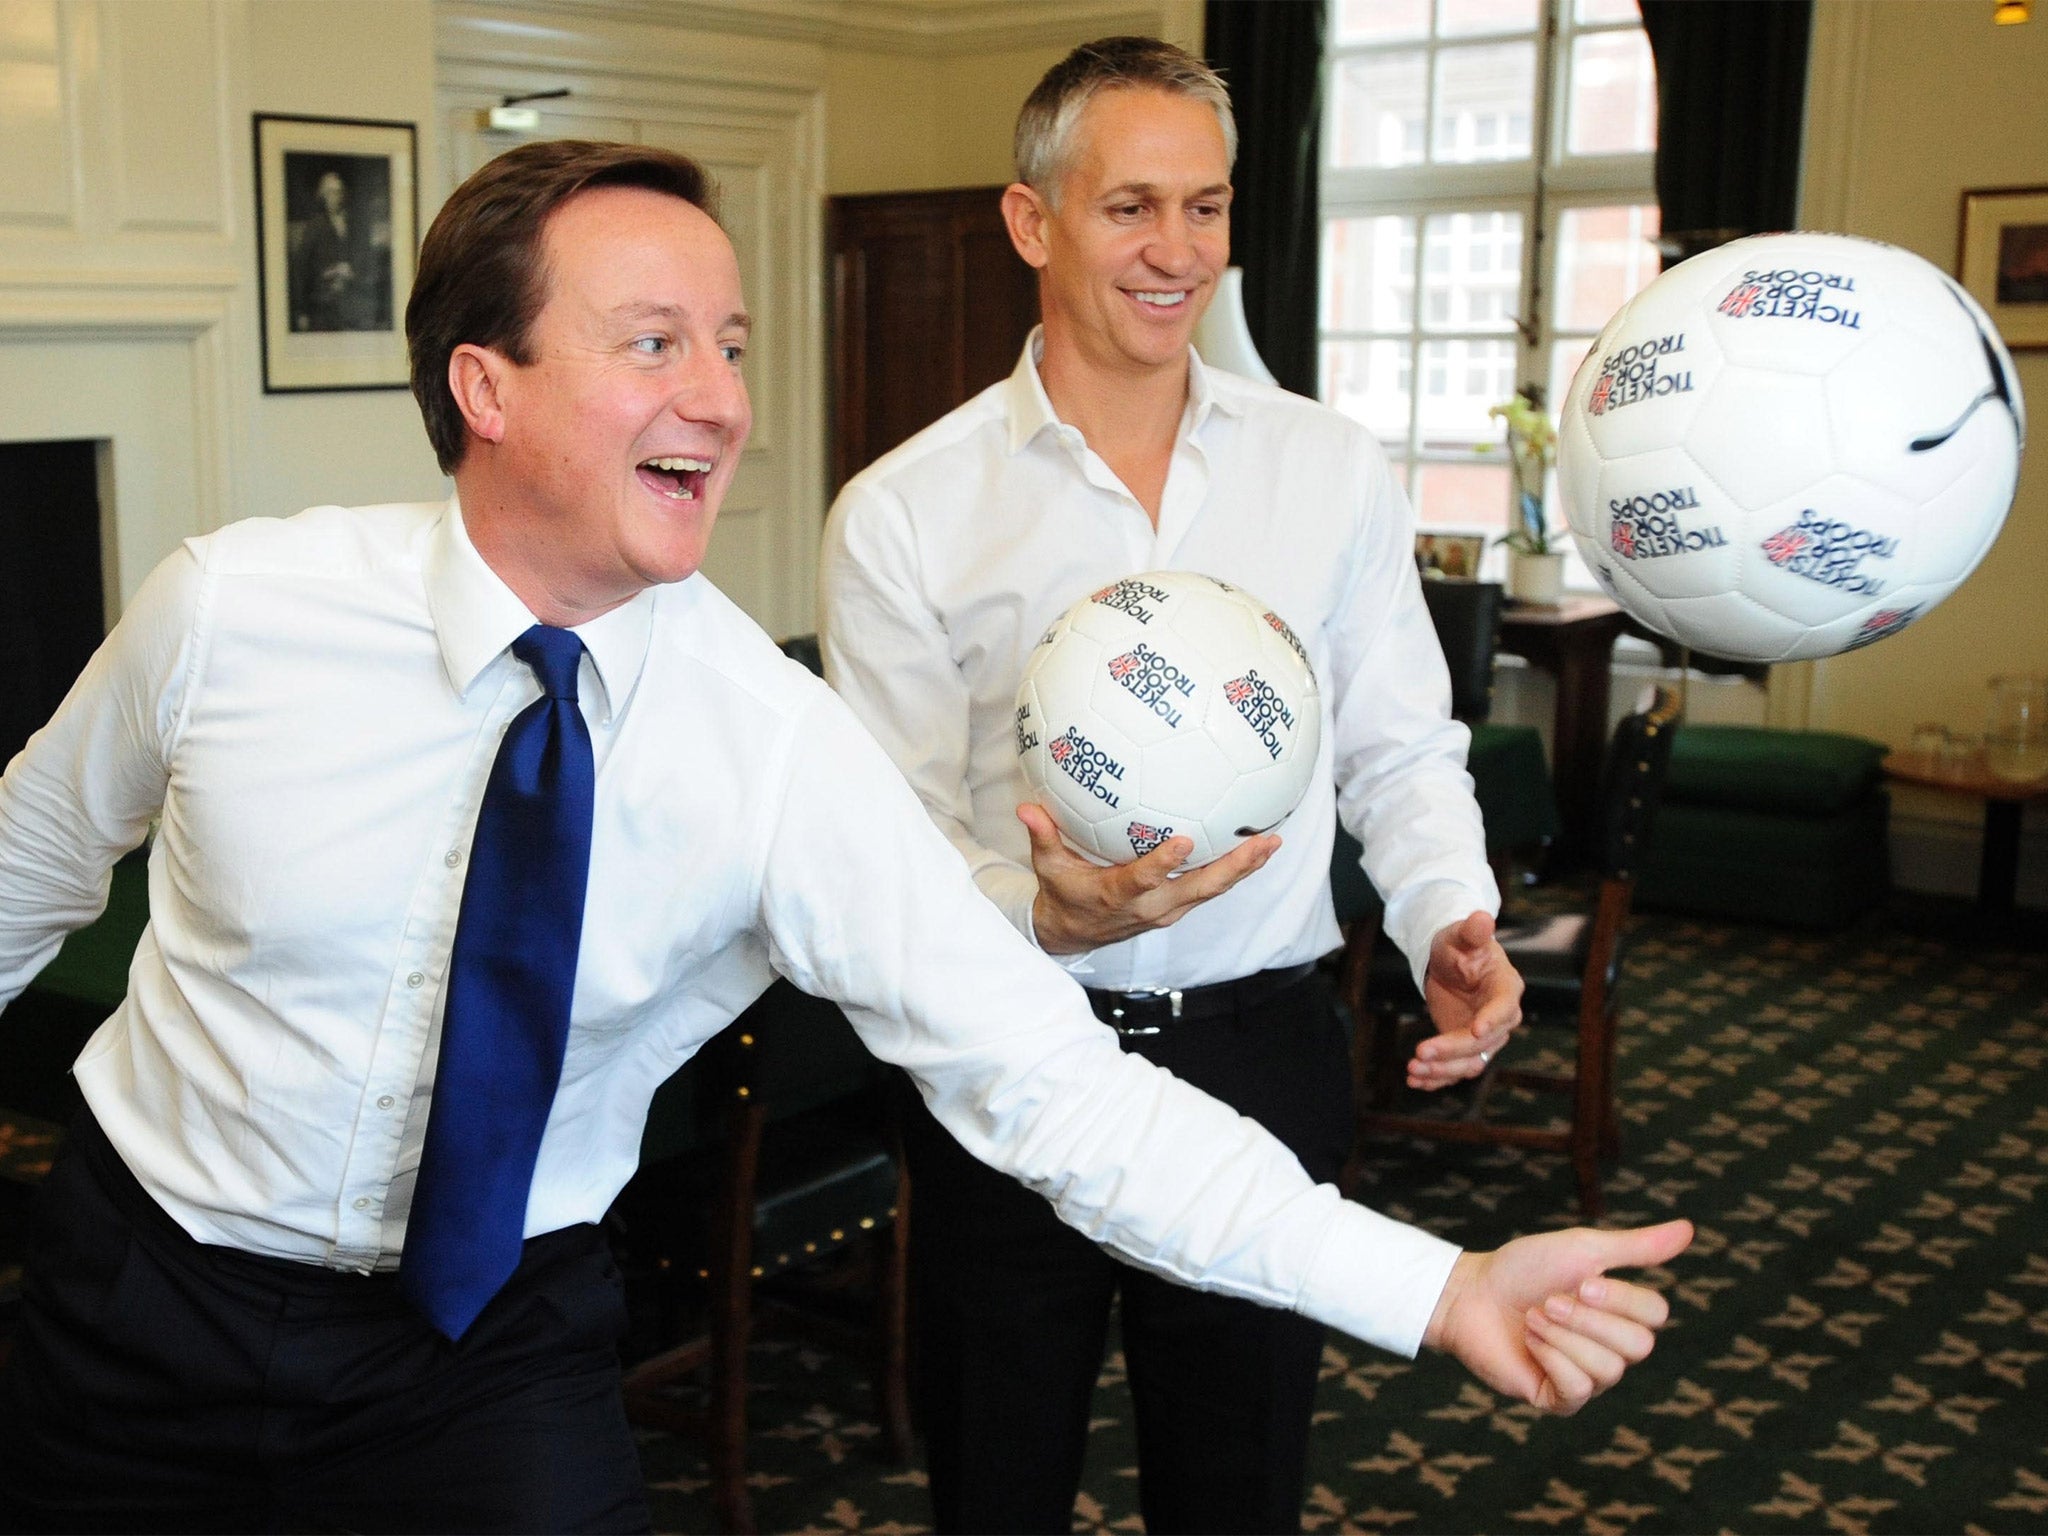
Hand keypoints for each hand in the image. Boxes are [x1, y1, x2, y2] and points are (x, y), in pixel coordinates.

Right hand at [1019, 802, 1278, 955]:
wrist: (1075, 933)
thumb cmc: (1062, 893)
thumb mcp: (1047, 867)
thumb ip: (1043, 836)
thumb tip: (1027, 806)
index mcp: (1118, 895)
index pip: (1143, 880)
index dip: (1164, 863)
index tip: (1184, 841)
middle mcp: (1151, 907)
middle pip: (1200, 889)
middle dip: (1233, 867)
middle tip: (1263, 843)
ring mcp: (1169, 910)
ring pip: (1213, 890)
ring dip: (1243, 868)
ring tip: (1272, 842)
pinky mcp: (1178, 907)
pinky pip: (1211, 888)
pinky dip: (1234, 870)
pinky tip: (1256, 847)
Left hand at [1411, 910, 1523, 1090]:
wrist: (1449, 961)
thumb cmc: (1460, 944)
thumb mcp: (1462, 935)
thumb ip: (1472, 930)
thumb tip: (1483, 917)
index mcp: (1506, 987)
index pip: (1503, 1008)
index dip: (1491, 1020)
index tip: (1474, 1029)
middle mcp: (1501, 1017)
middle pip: (1481, 1042)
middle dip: (1452, 1050)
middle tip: (1420, 1052)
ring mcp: (1484, 1036)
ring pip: (1469, 1062)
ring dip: (1442, 1070)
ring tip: (1413, 1069)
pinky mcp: (1465, 1048)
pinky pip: (1455, 1069)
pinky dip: (1436, 1078)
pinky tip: (1415, 1081)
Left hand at [1423, 1219, 1693, 1413]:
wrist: (1471, 1293)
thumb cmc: (1524, 1268)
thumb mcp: (1582, 1249)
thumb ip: (1636, 1247)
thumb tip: (1690, 1229)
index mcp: (1622, 1312)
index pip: (1656, 1315)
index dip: (1620, 1298)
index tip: (1581, 1280)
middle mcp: (1612, 1348)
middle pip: (1638, 1346)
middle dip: (1588, 1319)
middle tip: (1550, 1300)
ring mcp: (1588, 1377)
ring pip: (1609, 1370)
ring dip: (1563, 1336)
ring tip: (1534, 1317)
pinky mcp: (1560, 1399)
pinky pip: (1578, 1389)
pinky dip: (1550, 1357)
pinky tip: (1529, 1342)